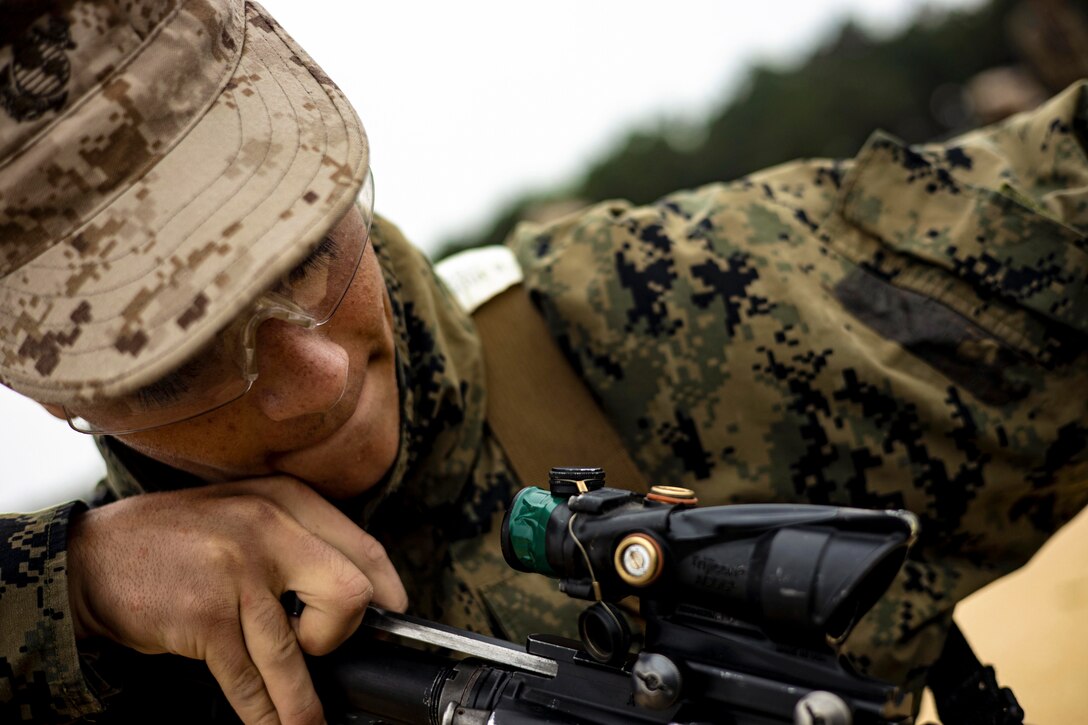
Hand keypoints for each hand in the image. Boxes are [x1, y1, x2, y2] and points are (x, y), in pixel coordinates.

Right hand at [66, 477, 407, 724]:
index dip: (388, 589)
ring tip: (309, 723)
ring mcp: (236, 572)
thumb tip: (352, 587)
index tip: (395, 614)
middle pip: (349, 593)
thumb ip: (294, 537)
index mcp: (285, 500)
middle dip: (344, 634)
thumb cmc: (171, 539)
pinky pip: (251, 680)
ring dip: (305, 702)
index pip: (363, 546)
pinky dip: (266, 713)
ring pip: (297, 652)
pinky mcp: (205, 617)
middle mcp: (268, 528)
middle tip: (325, 649)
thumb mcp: (242, 511)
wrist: (89, 559)